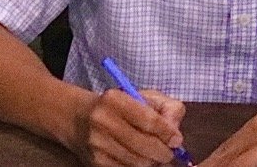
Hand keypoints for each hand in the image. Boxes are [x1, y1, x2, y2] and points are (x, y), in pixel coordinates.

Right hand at [70, 87, 188, 166]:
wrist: (80, 120)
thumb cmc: (119, 107)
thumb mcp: (142, 97)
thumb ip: (166, 108)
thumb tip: (175, 133)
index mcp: (115, 99)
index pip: (148, 120)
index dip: (167, 132)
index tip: (177, 140)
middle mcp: (103, 121)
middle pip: (144, 145)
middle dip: (163, 152)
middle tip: (169, 152)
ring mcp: (98, 144)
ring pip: (137, 162)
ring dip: (152, 162)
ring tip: (155, 155)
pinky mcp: (96, 162)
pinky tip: (141, 160)